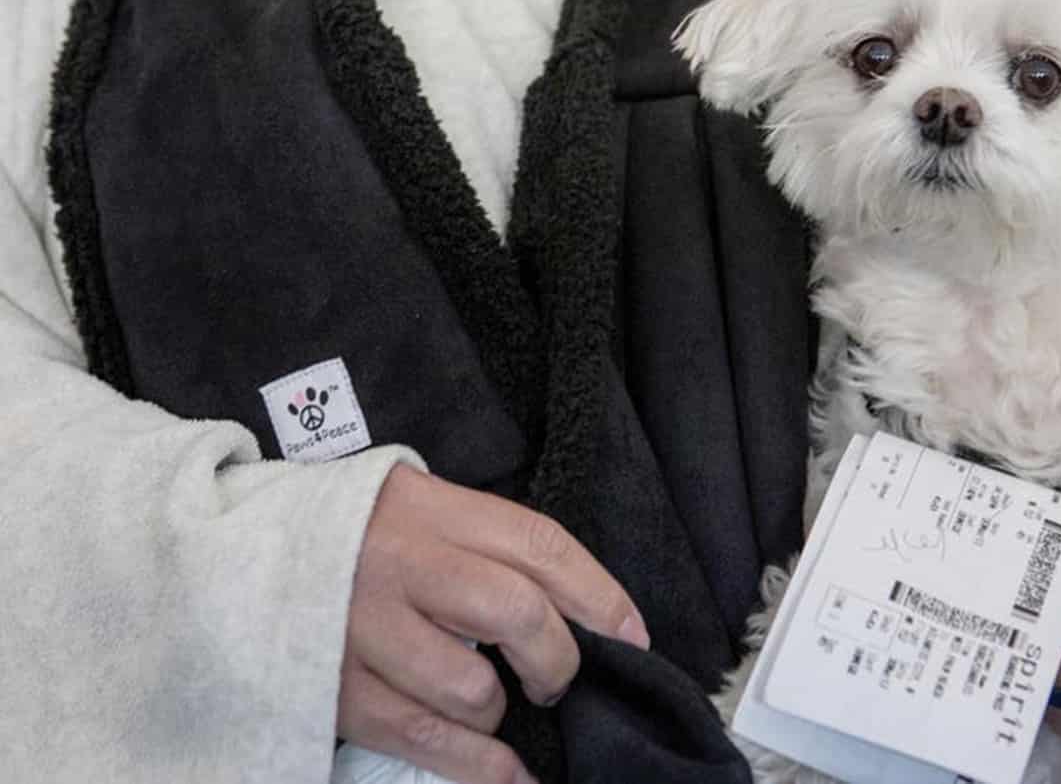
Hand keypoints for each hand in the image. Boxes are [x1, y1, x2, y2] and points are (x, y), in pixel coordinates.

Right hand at [337, 465, 651, 783]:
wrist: (226, 552)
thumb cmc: (348, 534)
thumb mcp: (416, 505)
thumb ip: (483, 543)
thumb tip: (580, 612)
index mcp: (429, 506)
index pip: (537, 543)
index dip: (599, 596)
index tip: (633, 639)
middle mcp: (398, 562)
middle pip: (515, 612)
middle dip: (556, 659)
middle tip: (558, 680)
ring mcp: (361, 628)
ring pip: (472, 690)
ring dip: (500, 712)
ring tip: (496, 705)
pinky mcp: (333, 688)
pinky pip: (424, 739)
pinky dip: (477, 765)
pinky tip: (506, 771)